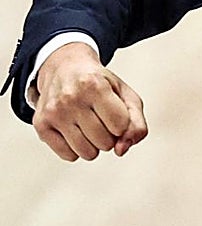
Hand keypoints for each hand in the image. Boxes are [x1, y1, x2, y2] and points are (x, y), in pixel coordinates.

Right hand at [32, 42, 147, 160]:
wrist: (65, 69)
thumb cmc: (100, 84)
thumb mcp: (126, 95)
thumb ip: (136, 123)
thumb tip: (121, 150)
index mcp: (95, 85)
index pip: (120, 126)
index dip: (122, 123)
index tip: (115, 110)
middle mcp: (71, 98)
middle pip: (105, 142)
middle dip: (109, 135)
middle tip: (101, 117)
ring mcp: (54, 112)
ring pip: (86, 152)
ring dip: (94, 145)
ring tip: (90, 124)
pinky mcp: (41, 124)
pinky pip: (69, 156)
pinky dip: (77, 149)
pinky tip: (75, 130)